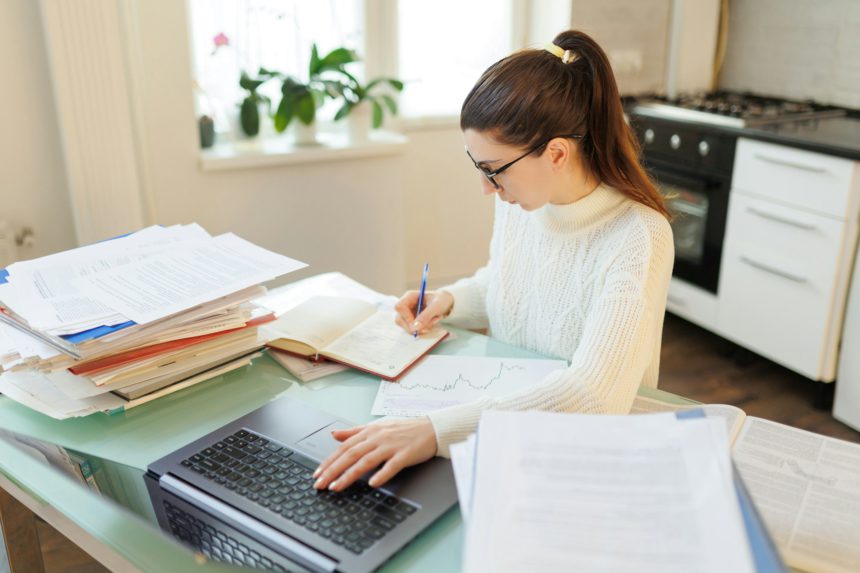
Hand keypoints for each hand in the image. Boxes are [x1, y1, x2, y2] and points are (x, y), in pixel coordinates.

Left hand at [312, 417, 437, 491]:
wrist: (431, 428)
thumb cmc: (404, 428)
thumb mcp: (377, 426)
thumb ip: (354, 432)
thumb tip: (334, 434)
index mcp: (369, 432)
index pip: (344, 447)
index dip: (329, 461)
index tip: (317, 474)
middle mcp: (377, 438)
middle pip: (350, 454)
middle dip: (333, 470)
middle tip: (320, 484)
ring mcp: (391, 446)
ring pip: (366, 461)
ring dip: (349, 475)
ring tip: (337, 487)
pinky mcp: (405, 454)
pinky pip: (392, 465)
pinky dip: (381, 474)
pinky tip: (372, 483)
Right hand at [394, 290, 453, 334]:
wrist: (447, 303)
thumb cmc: (441, 300)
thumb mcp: (436, 306)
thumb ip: (425, 316)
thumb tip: (414, 328)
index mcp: (410, 296)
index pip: (399, 307)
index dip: (406, 317)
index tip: (416, 325)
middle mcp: (406, 305)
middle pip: (399, 319)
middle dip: (413, 327)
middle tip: (426, 330)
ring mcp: (408, 314)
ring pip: (406, 326)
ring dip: (420, 328)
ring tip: (433, 321)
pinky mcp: (412, 321)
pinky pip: (413, 329)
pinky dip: (423, 329)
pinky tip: (431, 323)